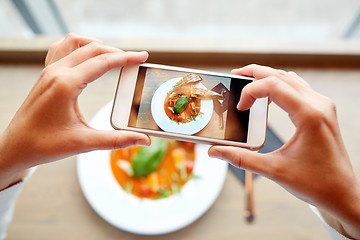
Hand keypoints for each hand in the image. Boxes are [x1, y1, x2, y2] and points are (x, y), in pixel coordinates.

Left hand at [0, 33, 149, 189]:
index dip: (126, 58)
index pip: (103, 62)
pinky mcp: (45, 75)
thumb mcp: (84, 142)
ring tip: (113, 57)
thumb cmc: (44, 145)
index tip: (142, 56)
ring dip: (97, 45)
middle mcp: (56, 72)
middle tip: (134, 60)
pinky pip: (62, 48)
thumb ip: (117, 140)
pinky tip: (87, 56)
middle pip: (93, 49)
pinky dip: (79, 46)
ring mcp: (48, 71)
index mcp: (66, 84)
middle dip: (116, 52)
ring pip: (76, 43)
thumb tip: (143, 140)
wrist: (16, 147)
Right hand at [208, 64, 359, 237]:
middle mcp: (319, 104)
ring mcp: (323, 106)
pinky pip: (299, 88)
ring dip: (268, 77)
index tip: (240, 107)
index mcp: (309, 115)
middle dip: (255, 73)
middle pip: (281, 75)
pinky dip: (280, 86)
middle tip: (235, 75)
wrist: (342, 193)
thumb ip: (241, 158)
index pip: (273, 86)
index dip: (250, 91)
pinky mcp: (322, 111)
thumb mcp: (274, 170)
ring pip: (291, 79)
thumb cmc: (315, 183)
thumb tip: (214, 151)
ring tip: (248, 82)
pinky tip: (268, 96)